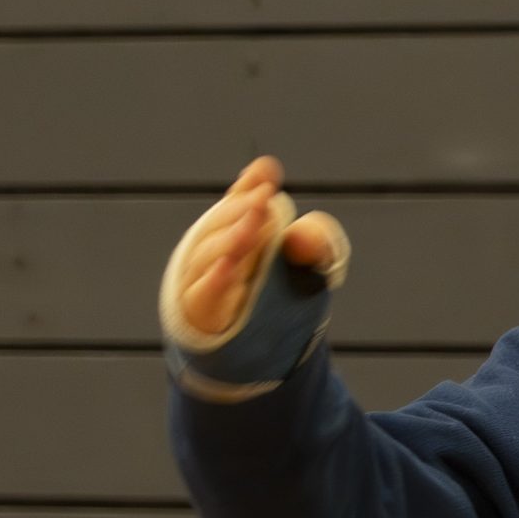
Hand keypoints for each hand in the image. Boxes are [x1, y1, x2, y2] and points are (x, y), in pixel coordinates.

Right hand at [175, 155, 345, 336]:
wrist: (259, 347)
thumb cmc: (282, 296)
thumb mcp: (315, 266)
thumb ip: (317, 241)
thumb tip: (301, 233)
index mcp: (239, 229)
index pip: (240, 201)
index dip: (251, 185)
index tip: (268, 171)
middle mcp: (217, 248)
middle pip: (223, 222)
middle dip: (244, 209)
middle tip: (267, 199)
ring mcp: (203, 277)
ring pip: (211, 252)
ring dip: (234, 236)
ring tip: (258, 220)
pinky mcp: (201, 310)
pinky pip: (204, 293)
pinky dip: (216, 278)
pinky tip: (230, 265)